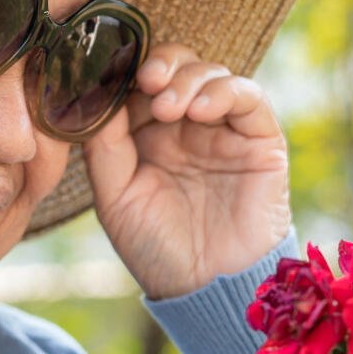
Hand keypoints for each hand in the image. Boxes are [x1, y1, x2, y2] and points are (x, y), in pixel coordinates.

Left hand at [80, 44, 292, 299]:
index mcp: (146, 134)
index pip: (137, 82)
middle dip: (159, 66)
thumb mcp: (116, 196)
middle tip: (146, 82)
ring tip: (170, 108)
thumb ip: (105, 145)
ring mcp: (223, 128)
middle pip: (174, 66)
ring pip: (210, 73)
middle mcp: (185, 125)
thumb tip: (93, 93)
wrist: (207, 287)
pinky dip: (225, 93)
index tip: (110, 73)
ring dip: (188, 79)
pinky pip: (248, 97)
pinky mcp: (259, 138)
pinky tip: (201, 110)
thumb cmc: (157, 247)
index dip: (126, 71)